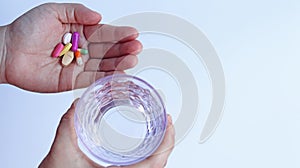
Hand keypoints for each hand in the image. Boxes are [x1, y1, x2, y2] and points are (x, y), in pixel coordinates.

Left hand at [1, 3, 141, 91]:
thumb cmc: (26, 30)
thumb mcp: (53, 11)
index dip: (119, 33)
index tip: (133, 33)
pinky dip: (106, 77)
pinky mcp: (72, 80)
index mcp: (80, 32)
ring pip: (103, 65)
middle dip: (124, 49)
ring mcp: (79, 66)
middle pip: (107, 50)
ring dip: (119, 63)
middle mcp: (82, 49)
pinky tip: (119, 74)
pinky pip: (92, 79)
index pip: (104, 33)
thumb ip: (77, 12)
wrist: (8, 52)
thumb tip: (98, 16)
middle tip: (136, 47)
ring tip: (132, 59)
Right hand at [39, 100, 174, 167]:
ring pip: (151, 167)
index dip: (166, 142)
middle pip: (158, 164)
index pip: (155, 163)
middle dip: (166, 141)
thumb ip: (68, 128)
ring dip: (159, 148)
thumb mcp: (61, 155)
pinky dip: (148, 155)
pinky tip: (143, 145)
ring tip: (160, 129)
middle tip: (166, 121)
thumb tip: (76, 106)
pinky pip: (141, 167)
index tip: (169, 122)